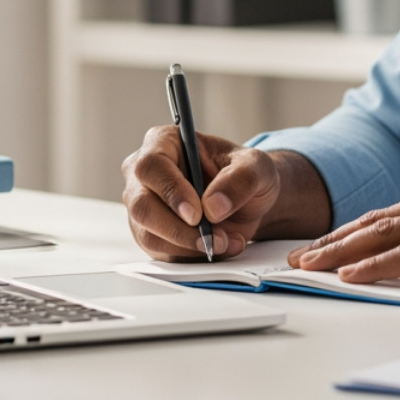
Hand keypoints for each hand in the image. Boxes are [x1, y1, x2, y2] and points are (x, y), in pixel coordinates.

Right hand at [122, 126, 280, 260]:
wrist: (249, 200)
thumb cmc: (245, 173)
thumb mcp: (257, 167)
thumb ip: (240, 180)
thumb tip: (212, 206)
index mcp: (164, 142)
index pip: (151, 166)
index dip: (171, 191)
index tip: (196, 214)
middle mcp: (145, 174)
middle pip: (142, 206)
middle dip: (179, 230)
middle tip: (213, 240)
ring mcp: (143, 205)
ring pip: (149, 235)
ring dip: (189, 247)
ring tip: (224, 242)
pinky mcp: (150, 233)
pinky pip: (160, 253)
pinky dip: (190, 256)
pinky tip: (215, 248)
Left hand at [285, 178, 399, 290]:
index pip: (395, 212)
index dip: (358, 228)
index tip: (331, 242)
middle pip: (378, 219)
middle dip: (335, 239)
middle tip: (303, 256)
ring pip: (382, 234)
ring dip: (340, 251)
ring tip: (311, 266)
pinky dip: (372, 264)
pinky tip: (349, 273)